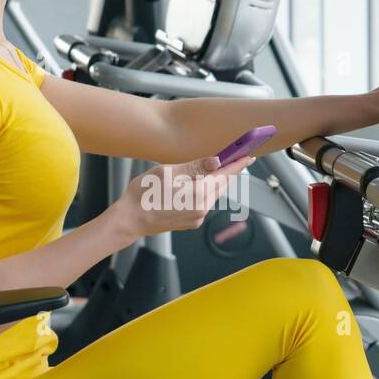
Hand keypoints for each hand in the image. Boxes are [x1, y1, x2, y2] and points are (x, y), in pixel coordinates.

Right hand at [111, 153, 255, 240]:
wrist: (130, 220)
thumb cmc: (143, 194)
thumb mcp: (167, 172)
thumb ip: (194, 166)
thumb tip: (216, 161)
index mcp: (198, 192)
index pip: (225, 174)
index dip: (237, 164)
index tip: (248, 156)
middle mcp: (202, 207)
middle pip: (221, 185)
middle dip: (228, 172)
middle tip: (236, 159)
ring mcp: (198, 217)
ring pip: (213, 194)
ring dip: (214, 182)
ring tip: (213, 169)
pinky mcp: (192, 222)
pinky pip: (204, 203)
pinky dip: (205, 192)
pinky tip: (196, 185)